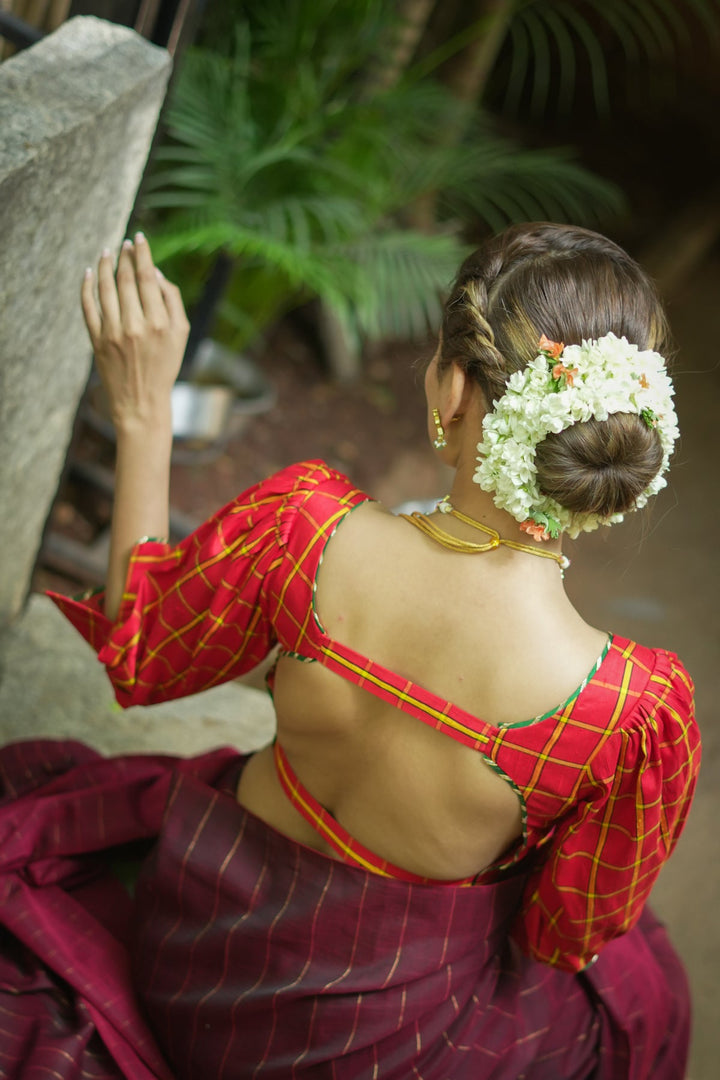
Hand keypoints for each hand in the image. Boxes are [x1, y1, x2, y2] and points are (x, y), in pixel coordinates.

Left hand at [81, 233, 189, 432]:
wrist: (141, 401)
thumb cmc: (165, 366)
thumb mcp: (181, 335)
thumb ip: (172, 302)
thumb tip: (156, 273)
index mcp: (158, 323)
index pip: (147, 278)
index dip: (142, 254)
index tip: (138, 239)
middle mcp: (135, 326)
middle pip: (125, 280)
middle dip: (124, 257)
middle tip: (124, 243)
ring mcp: (112, 333)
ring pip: (105, 289)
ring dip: (105, 266)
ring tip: (107, 251)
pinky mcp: (97, 341)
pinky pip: (88, 307)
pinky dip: (87, 287)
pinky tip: (90, 273)